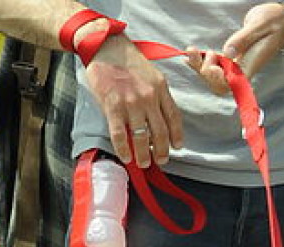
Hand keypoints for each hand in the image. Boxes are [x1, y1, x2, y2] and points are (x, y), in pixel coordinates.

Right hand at [84, 33, 182, 167]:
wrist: (105, 46)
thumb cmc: (128, 62)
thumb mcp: (152, 75)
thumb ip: (157, 95)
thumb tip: (161, 118)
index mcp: (161, 90)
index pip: (174, 118)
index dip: (176, 135)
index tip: (177, 147)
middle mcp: (149, 98)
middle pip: (160, 132)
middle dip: (162, 151)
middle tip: (161, 160)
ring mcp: (131, 103)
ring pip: (141, 137)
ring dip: (144, 154)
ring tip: (144, 163)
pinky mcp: (113, 106)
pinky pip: (120, 134)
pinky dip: (124, 149)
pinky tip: (126, 157)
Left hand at [191, 2, 283, 95]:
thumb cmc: (275, 21)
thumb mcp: (259, 26)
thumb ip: (243, 39)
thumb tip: (228, 53)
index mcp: (251, 64)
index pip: (231, 83)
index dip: (218, 79)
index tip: (213, 62)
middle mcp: (243, 68)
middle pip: (220, 84)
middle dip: (204, 73)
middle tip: (198, 52)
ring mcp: (238, 64)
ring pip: (215, 77)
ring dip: (199, 67)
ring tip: (192, 50)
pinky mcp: (234, 57)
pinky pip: (216, 66)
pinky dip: (201, 62)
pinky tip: (192, 55)